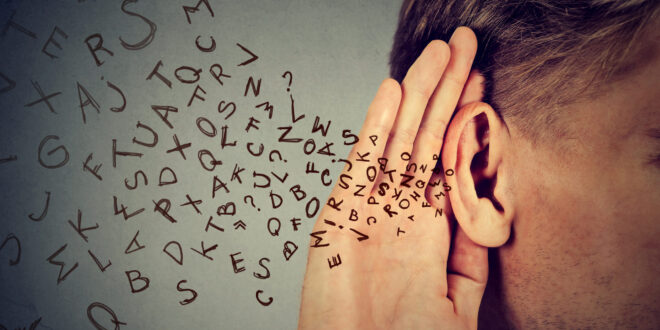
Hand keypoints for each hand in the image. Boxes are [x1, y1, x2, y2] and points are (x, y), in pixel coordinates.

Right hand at [298, 27, 486, 329]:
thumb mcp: (455, 304)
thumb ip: (470, 257)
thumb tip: (487, 211)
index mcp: (428, 230)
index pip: (449, 161)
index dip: (464, 119)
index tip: (479, 81)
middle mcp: (399, 212)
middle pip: (425, 139)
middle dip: (445, 90)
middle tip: (463, 45)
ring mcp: (368, 211)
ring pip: (396, 142)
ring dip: (417, 95)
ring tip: (436, 55)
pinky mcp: (337, 217)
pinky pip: (361, 165)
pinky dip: (375, 128)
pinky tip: (392, 92)